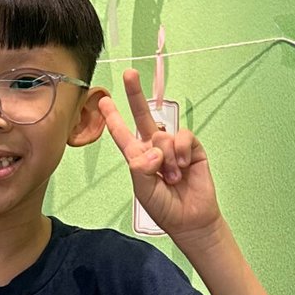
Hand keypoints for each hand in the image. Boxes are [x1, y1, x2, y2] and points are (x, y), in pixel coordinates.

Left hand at [99, 69, 222, 244]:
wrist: (191, 219)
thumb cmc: (164, 207)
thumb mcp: (143, 190)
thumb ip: (141, 168)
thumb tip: (154, 149)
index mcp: (138, 157)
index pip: (122, 134)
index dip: (113, 117)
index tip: (103, 100)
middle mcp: (154, 148)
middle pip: (144, 115)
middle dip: (135, 94)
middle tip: (129, 74)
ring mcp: (173, 147)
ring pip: (163, 135)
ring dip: (167, 159)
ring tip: (172, 178)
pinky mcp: (191, 148)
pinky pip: (183, 136)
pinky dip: (181, 151)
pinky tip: (182, 166)